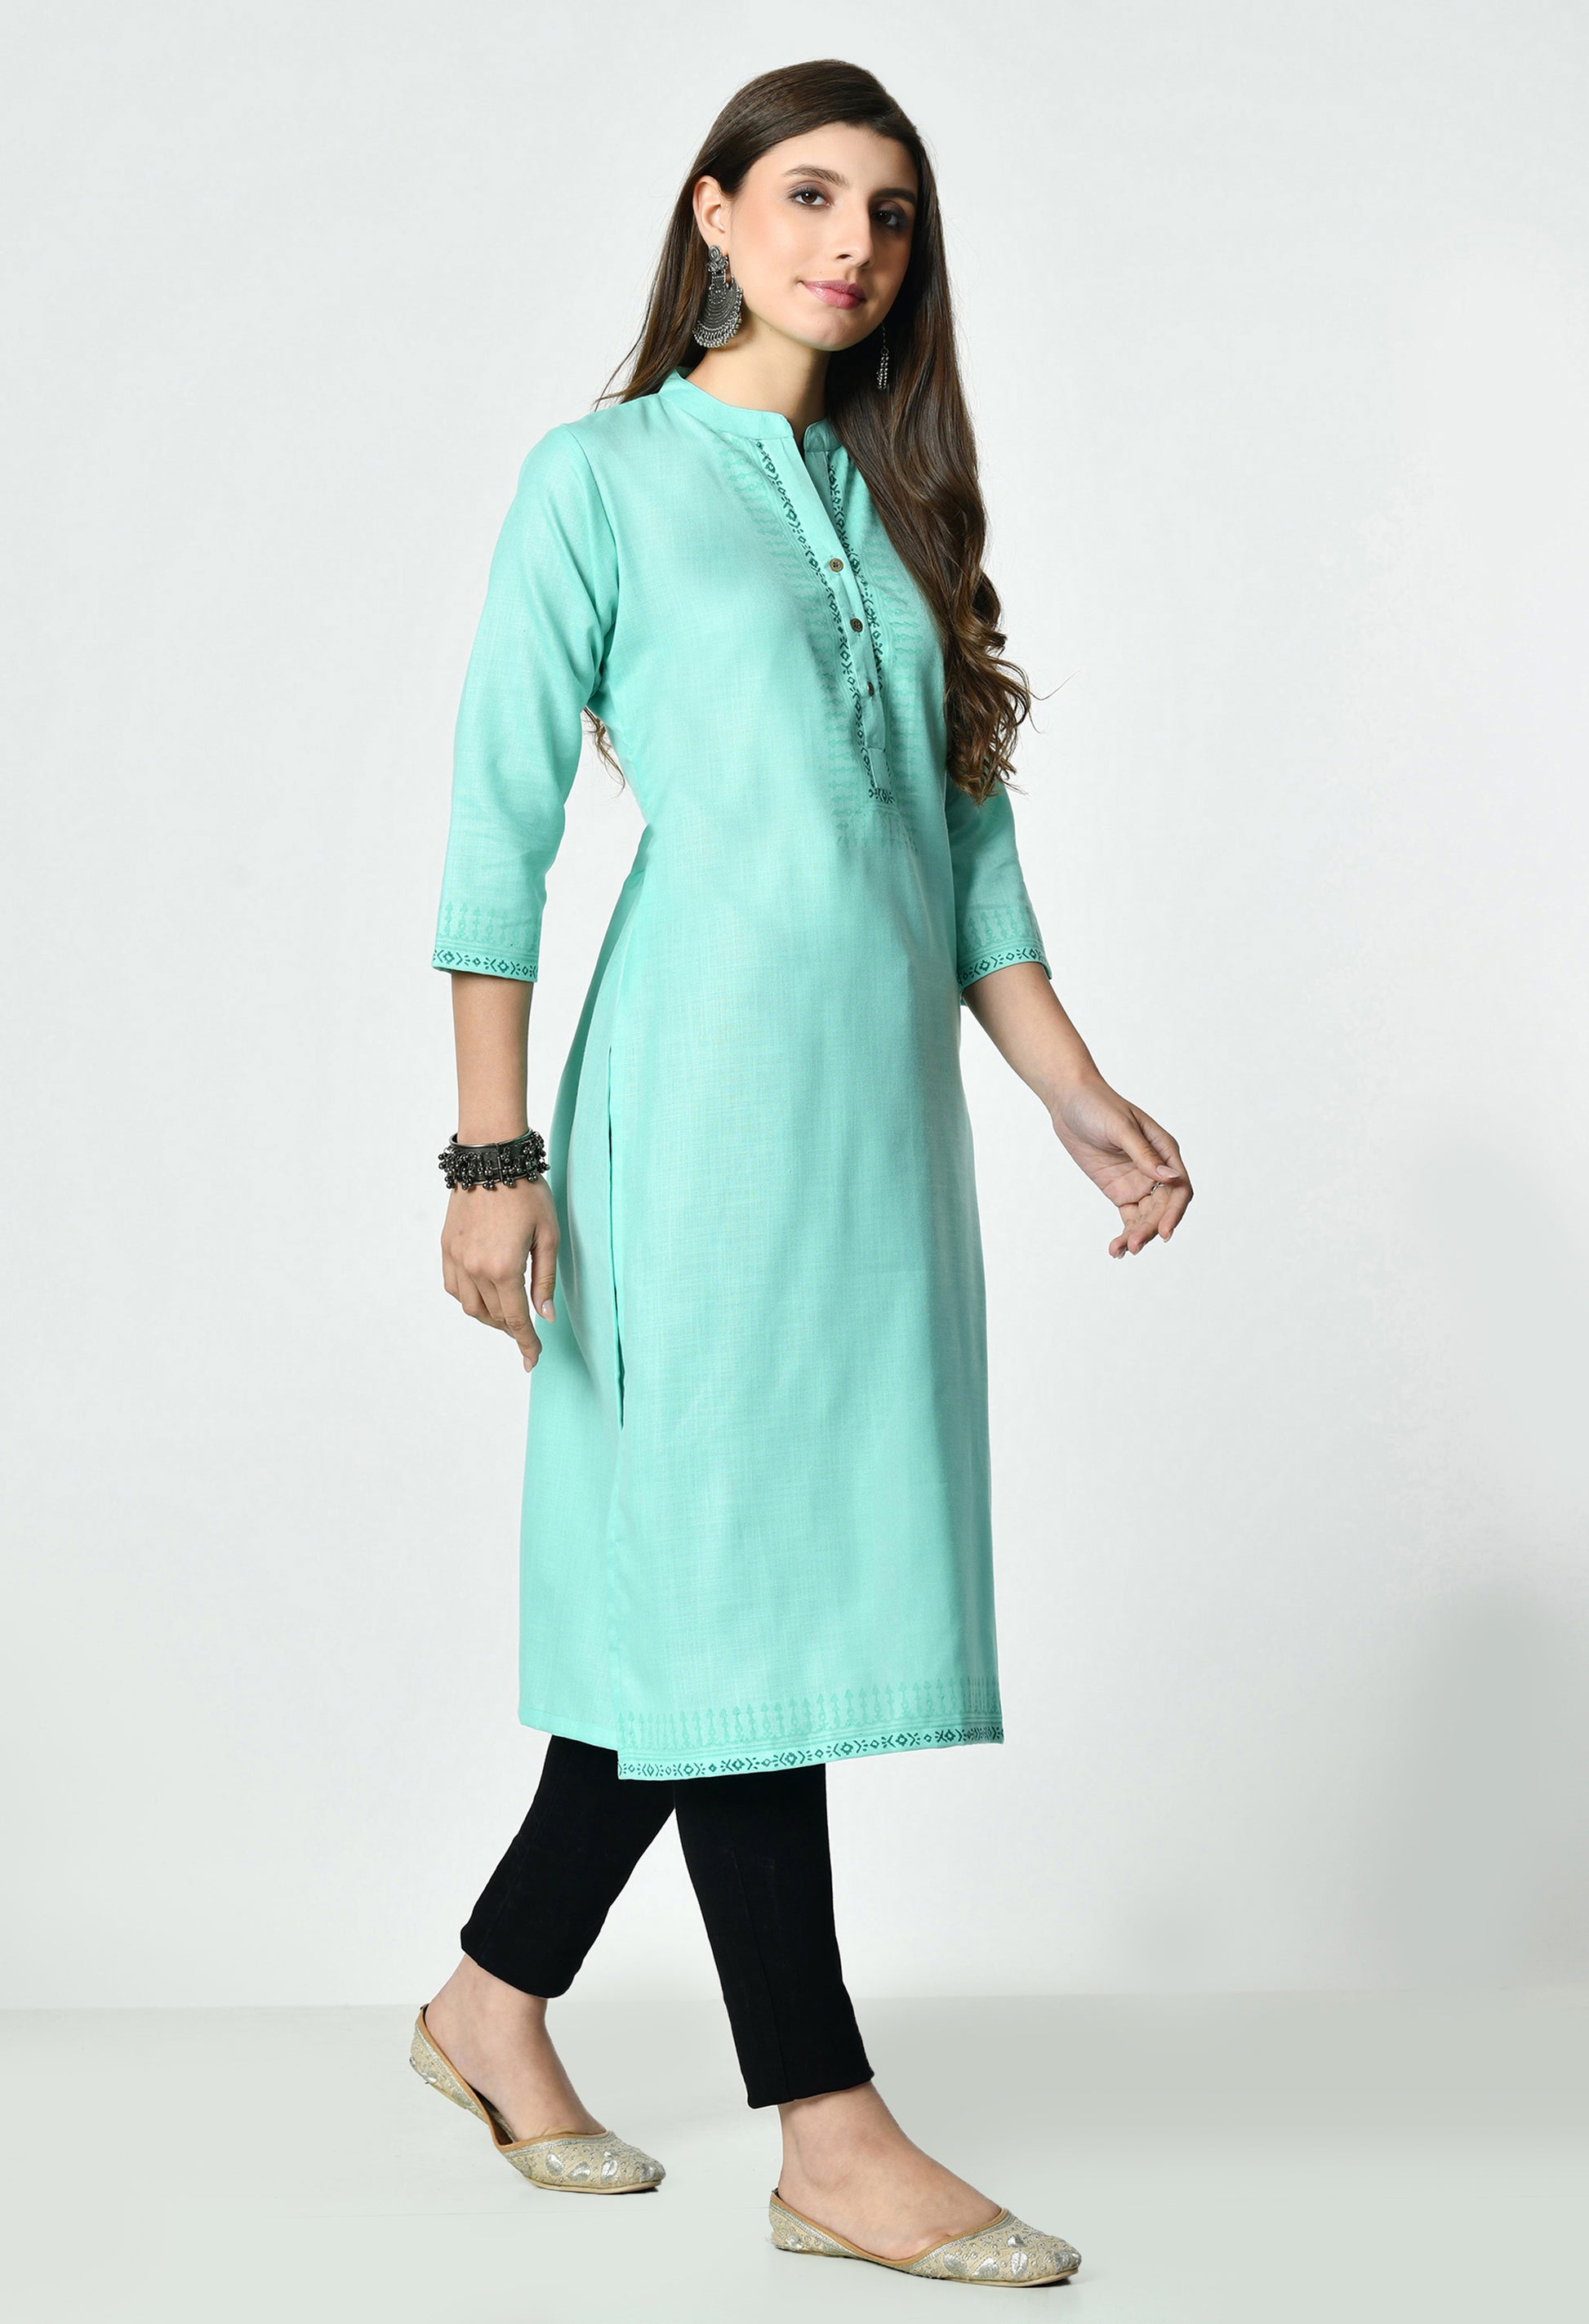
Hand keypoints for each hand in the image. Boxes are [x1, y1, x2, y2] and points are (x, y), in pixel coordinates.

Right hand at [441, 1178, 559, 1369]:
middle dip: (512, 1331)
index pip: (515, 1320)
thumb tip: (543, 1316)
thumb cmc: (527, 1193)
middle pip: (493, 1316)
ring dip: (489, 1318)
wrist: (491, 1159)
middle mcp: (475, 1268)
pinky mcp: (446, 1247)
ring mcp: (456, 1258)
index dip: (527, 1343)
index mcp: (504, 1267)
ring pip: (470, 1307)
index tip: (533, 1359)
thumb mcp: (548, 1236)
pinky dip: (468, 1299)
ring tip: (507, 1317)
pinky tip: (483, 1296)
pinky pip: (453, 1287)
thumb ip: (544, 1280)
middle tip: (527, 1335)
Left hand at [1048, 1075, 1192, 1257]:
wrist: (1069, 1101)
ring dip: (1138, 1235)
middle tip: (1134, 1245)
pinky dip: (1125, 1232)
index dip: (1175, 1212)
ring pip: (1146, 1216)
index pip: (1180, 1188)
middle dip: (1152, 1228)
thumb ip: (1143, 1154)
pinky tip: (1117, 1249)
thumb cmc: (1098, 1105)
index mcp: (1165, 1150)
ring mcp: (1137, 1181)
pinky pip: (1128, 1217)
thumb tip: (1170, 1177)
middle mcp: (1155, 1169)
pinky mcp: (1118, 1190)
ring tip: (1122, 1250)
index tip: (1164, 1232)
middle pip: (1163, 1208)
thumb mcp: (1120, 1128)